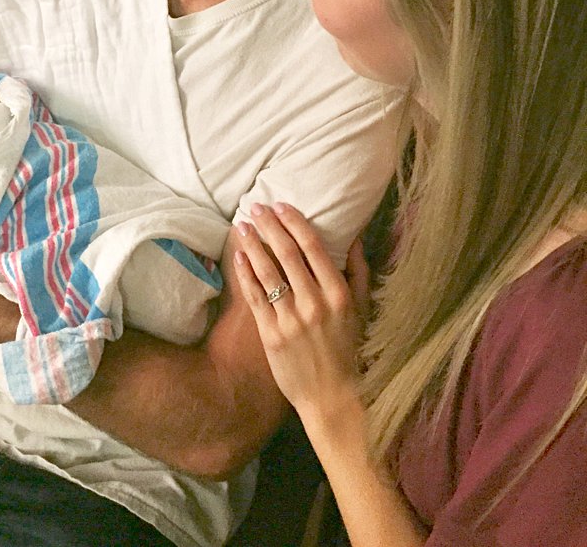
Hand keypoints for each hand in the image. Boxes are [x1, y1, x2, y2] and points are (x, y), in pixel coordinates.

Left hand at [233, 202, 369, 421]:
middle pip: (286, 254)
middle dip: (269, 226)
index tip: (281, 205)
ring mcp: (291, 319)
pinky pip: (254, 296)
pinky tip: (238, 256)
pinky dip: (245, 273)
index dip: (294, 222)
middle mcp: (315, 304)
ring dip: (252, 244)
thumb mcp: (363, 311)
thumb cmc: (350, 350)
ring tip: (243, 226)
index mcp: (339, 295)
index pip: (313, 248)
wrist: (333, 397)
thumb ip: (359, 273)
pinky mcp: (271, 334)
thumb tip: (355, 237)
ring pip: (267, 272)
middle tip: (255, 206)